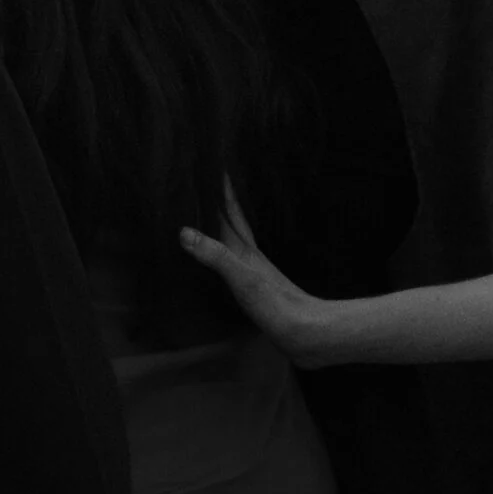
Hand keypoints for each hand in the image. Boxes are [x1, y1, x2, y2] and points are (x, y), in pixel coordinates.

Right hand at [179, 192, 337, 366]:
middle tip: (206, 176)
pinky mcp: (256, 286)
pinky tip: (226, 252)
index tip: (212, 160)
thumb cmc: (277, 307)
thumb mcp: (242, 280)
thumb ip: (215, 256)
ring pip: (234, 236)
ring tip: (211, 206)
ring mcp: (254, 270)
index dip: (221, 187)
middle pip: (232, 219)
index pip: (230, 210)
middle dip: (219, 198)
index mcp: (245, 249)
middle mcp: (250, 255)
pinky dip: (225, 246)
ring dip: (223, 220)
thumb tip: (184, 232)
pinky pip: (234, 256)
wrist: (308, 333)